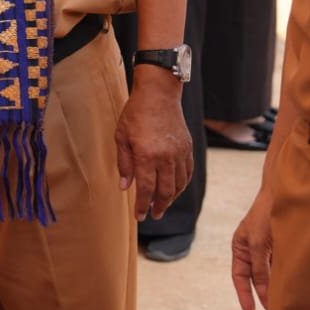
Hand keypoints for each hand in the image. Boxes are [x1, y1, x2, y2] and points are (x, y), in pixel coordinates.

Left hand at [114, 70, 193, 220]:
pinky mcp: (188, 147)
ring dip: (171, 198)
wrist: (159, 93)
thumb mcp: (121, 137)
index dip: (142, 205)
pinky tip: (175, 188)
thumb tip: (125, 187)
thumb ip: (124, 164)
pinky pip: (188, 172)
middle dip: (159, 207)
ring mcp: (179, 153)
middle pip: (165, 191)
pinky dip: (182, 184)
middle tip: (153, 216)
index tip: (139, 216)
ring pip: (179, 184)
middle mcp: (166, 157)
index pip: (146, 189)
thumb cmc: (136, 113)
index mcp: (147, 155)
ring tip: (162, 205)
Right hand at [231, 187, 273, 309]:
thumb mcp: (259, 244)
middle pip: (255, 277)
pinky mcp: (283, 244)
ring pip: (270, 272)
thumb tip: (265, 294)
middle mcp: (253, 248)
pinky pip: (281, 264)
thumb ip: (260, 269)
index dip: (244, 294)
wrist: (285, 193)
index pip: (239, 276)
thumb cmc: (266, 215)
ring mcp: (268, 246)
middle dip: (262, 293)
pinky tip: (294, 283)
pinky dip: (285, 275)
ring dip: (275, 285)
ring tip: (284, 301)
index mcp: (240, 246)